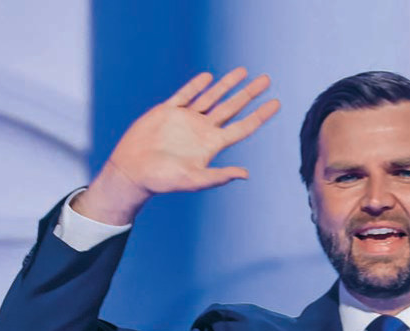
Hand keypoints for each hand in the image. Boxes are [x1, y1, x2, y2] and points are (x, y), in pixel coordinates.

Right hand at [73, 67, 279, 224]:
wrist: (132, 172)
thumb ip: (219, 176)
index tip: (276, 103)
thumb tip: (246, 174)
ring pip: (211, 97)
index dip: (260, 115)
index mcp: (212, 145)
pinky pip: (185, 95)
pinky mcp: (166, 112)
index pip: (243, 127)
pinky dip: (196, 85)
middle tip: (267, 79)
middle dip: (249, 93)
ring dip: (227, 84)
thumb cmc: (163, 180)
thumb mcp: (194, 180)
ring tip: (243, 71)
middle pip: (232, 107)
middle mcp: (202, 130)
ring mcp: (185, 119)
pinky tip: (208, 77)